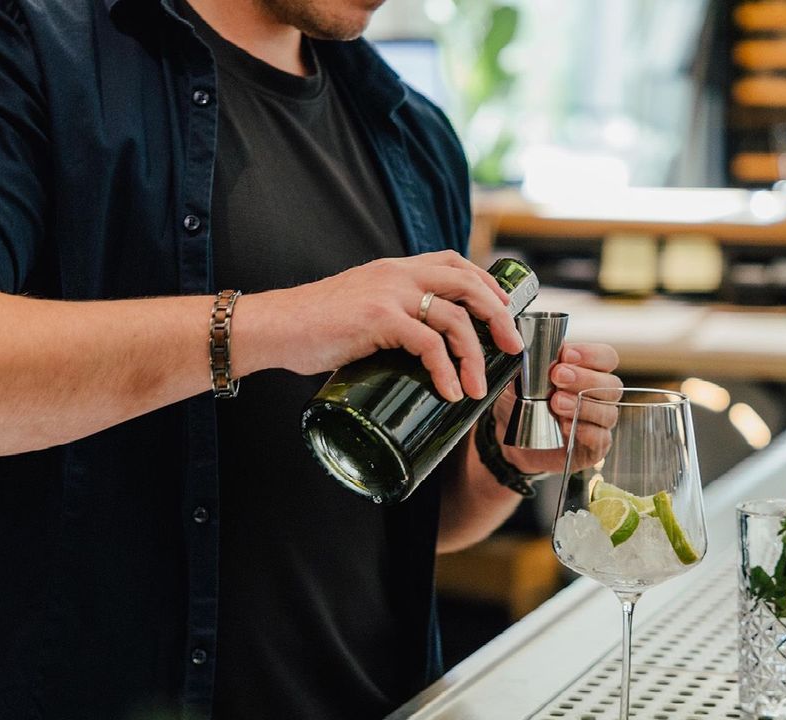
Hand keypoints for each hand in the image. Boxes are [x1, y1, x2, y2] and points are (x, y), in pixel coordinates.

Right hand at [234, 251, 522, 400]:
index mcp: (395, 269)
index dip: (487, 285)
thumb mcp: (360, 310)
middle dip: (498, 317)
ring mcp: (389, 294)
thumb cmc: (312, 328)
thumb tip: (415, 354)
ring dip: (474, 355)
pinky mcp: (378, 318)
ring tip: (477, 387)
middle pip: (468, 285)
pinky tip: (449, 391)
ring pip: (454, 318)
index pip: (455, 263)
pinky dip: (445, 369)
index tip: (504, 313)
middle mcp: (398, 274)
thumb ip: (389, 319)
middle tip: (511, 348)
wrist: (274, 327)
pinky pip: (428, 342)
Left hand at [490, 342, 621, 476]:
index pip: (606, 357)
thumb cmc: (523, 397)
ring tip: (556, 402)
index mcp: (589, 369)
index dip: (591, 355)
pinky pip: (600, 440)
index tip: (567, 354)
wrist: (512, 431)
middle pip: (611, 384)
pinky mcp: (593, 447)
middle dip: (584, 378)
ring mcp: (599, 422)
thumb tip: (533, 350)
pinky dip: (585, 432)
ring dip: (582, 405)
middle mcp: (599, 394)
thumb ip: (532, 361)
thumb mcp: (520, 374)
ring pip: (607, 412)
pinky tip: (566, 426)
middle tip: (558, 376)